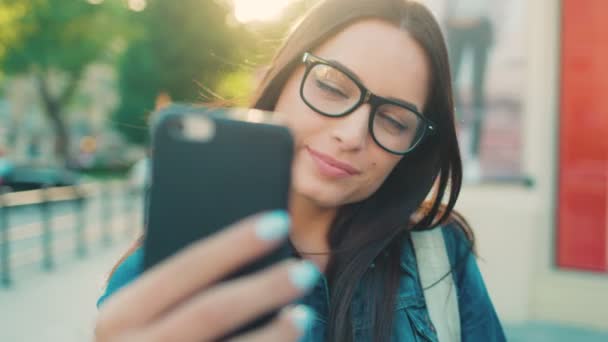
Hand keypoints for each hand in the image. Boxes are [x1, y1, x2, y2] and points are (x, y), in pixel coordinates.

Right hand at [95, 211, 317, 341]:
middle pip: (211, 312)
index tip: (279, 222)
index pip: (185, 269)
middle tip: (305, 272)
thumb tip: (242, 247)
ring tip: (304, 314)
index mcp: (119, 314)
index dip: (235, 244)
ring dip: (274, 334)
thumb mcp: (133, 315)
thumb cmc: (138, 340)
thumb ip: (170, 288)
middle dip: (263, 289)